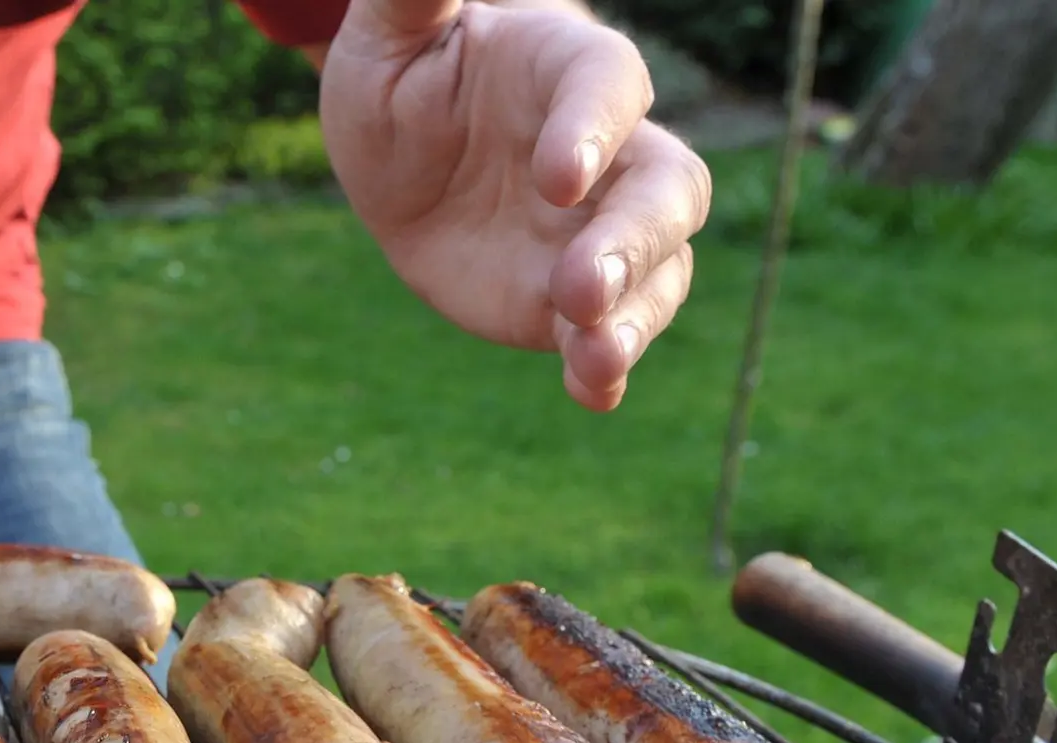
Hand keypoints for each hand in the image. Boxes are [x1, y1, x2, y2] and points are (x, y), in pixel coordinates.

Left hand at [318, 0, 711, 410]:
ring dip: (635, 317)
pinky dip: (606, 365)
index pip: (610, 88)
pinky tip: (594, 392)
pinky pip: (609, 333)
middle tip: (582, 285)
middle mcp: (609, 154)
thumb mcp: (390, 30)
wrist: (396, 158)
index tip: (559, 177)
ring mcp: (598, 232)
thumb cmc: (403, 71)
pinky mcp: (569, 300)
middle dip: (635, 240)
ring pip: (658, 271)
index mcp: (568, 70)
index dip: (595, 129)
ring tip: (593, 354)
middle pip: (666, 191)